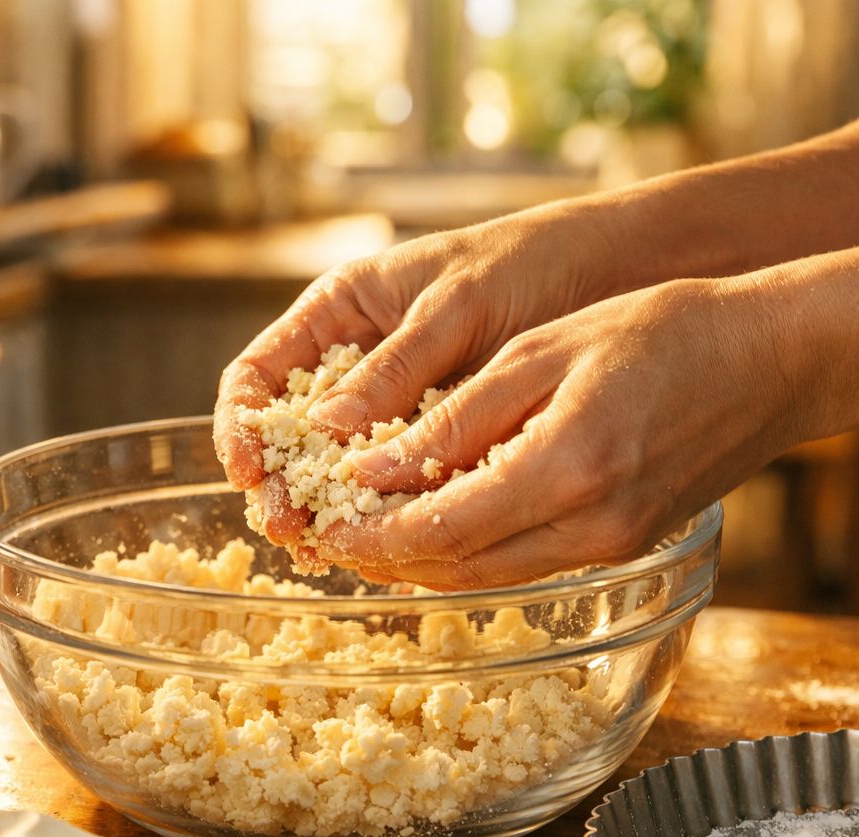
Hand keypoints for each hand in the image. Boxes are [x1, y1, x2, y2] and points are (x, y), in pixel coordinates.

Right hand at [213, 211, 616, 542]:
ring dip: (329, 513)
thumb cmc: (530, 262)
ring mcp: (396, 408)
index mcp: (339, 314)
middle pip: (289, 437)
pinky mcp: (439, 441)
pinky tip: (390, 547)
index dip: (242, 427)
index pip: (257, 376)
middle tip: (293, 530)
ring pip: (340, 471)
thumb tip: (325, 430)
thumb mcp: (456, 306)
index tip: (251, 472)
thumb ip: (395, 366)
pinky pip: (399, 487)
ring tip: (329, 552)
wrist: (616, 271)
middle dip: (282, 486)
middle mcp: (357, 365)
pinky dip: (389, 517)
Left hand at [316, 278, 801, 587]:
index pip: (441, 529)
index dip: (372, 535)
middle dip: (385, 559)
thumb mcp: (543, 353)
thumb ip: (455, 418)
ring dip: (423, 563)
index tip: (322, 525)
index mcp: (565, 468)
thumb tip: (372, 469)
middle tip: (329, 536)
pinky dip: (472, 552)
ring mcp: (611, 544)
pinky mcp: (623, 545)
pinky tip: (438, 524)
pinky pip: (526, 562)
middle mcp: (590, 525)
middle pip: (458, 568)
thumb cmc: (663, 332)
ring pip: (489, 575)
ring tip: (368, 535)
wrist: (774, 360)